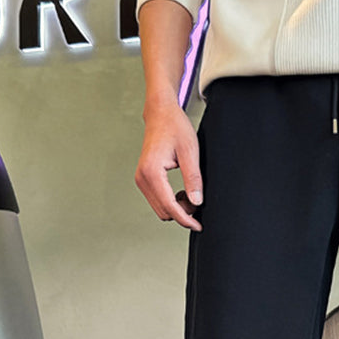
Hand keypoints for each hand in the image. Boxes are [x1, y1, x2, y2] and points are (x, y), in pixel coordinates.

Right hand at [135, 102, 202, 231]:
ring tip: (189, 193)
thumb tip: (196, 202)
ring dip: (176, 208)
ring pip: (160, 209)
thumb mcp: (190, 152)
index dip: (186, 219)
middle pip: (164, 212)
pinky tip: (181, 192)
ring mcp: (141, 179)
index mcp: (152, 172)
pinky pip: (157, 200)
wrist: (161, 114)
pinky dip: (170, 202)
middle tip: (197, 200)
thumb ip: (193, 179)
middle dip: (182, 213)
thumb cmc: (175, 127)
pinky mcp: (143, 179)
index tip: (198, 225)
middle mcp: (142, 178)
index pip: (170, 206)